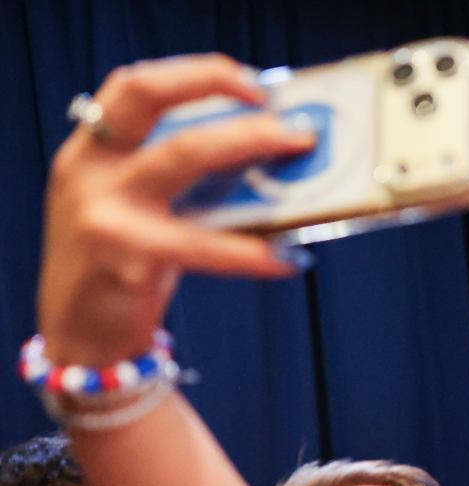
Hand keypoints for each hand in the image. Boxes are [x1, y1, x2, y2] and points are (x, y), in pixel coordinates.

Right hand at [37, 54, 316, 366]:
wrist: (80, 336)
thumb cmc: (121, 266)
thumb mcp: (137, 208)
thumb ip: (182, 180)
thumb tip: (265, 155)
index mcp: (93, 151)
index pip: (135, 86)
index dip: (194, 75)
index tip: (250, 82)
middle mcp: (91, 172)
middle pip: (153, 102)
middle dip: (221, 93)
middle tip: (287, 119)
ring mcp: (104, 212)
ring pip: (182, 156)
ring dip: (245, 144)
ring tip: (296, 151)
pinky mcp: (127, 259)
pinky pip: (204, 247)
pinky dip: (250, 252)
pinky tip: (287, 259)